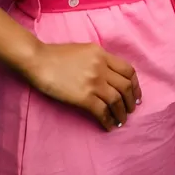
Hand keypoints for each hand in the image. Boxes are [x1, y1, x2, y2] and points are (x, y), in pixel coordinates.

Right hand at [25, 42, 141, 130]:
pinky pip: (103, 112)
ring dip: (122, 113)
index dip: (135, 84)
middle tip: (130, 110)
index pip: (128, 70)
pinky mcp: (84, 97)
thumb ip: (97, 59)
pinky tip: (109, 125)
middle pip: (126, 86)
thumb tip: (108, 74)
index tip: (136, 94)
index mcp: (101, 54)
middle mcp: (101, 67)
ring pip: (117, 100)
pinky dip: (108, 120)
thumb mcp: (82, 50)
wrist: (38, 60)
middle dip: (131, 101)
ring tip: (121, 120)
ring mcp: (93, 82)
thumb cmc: (56, 55)